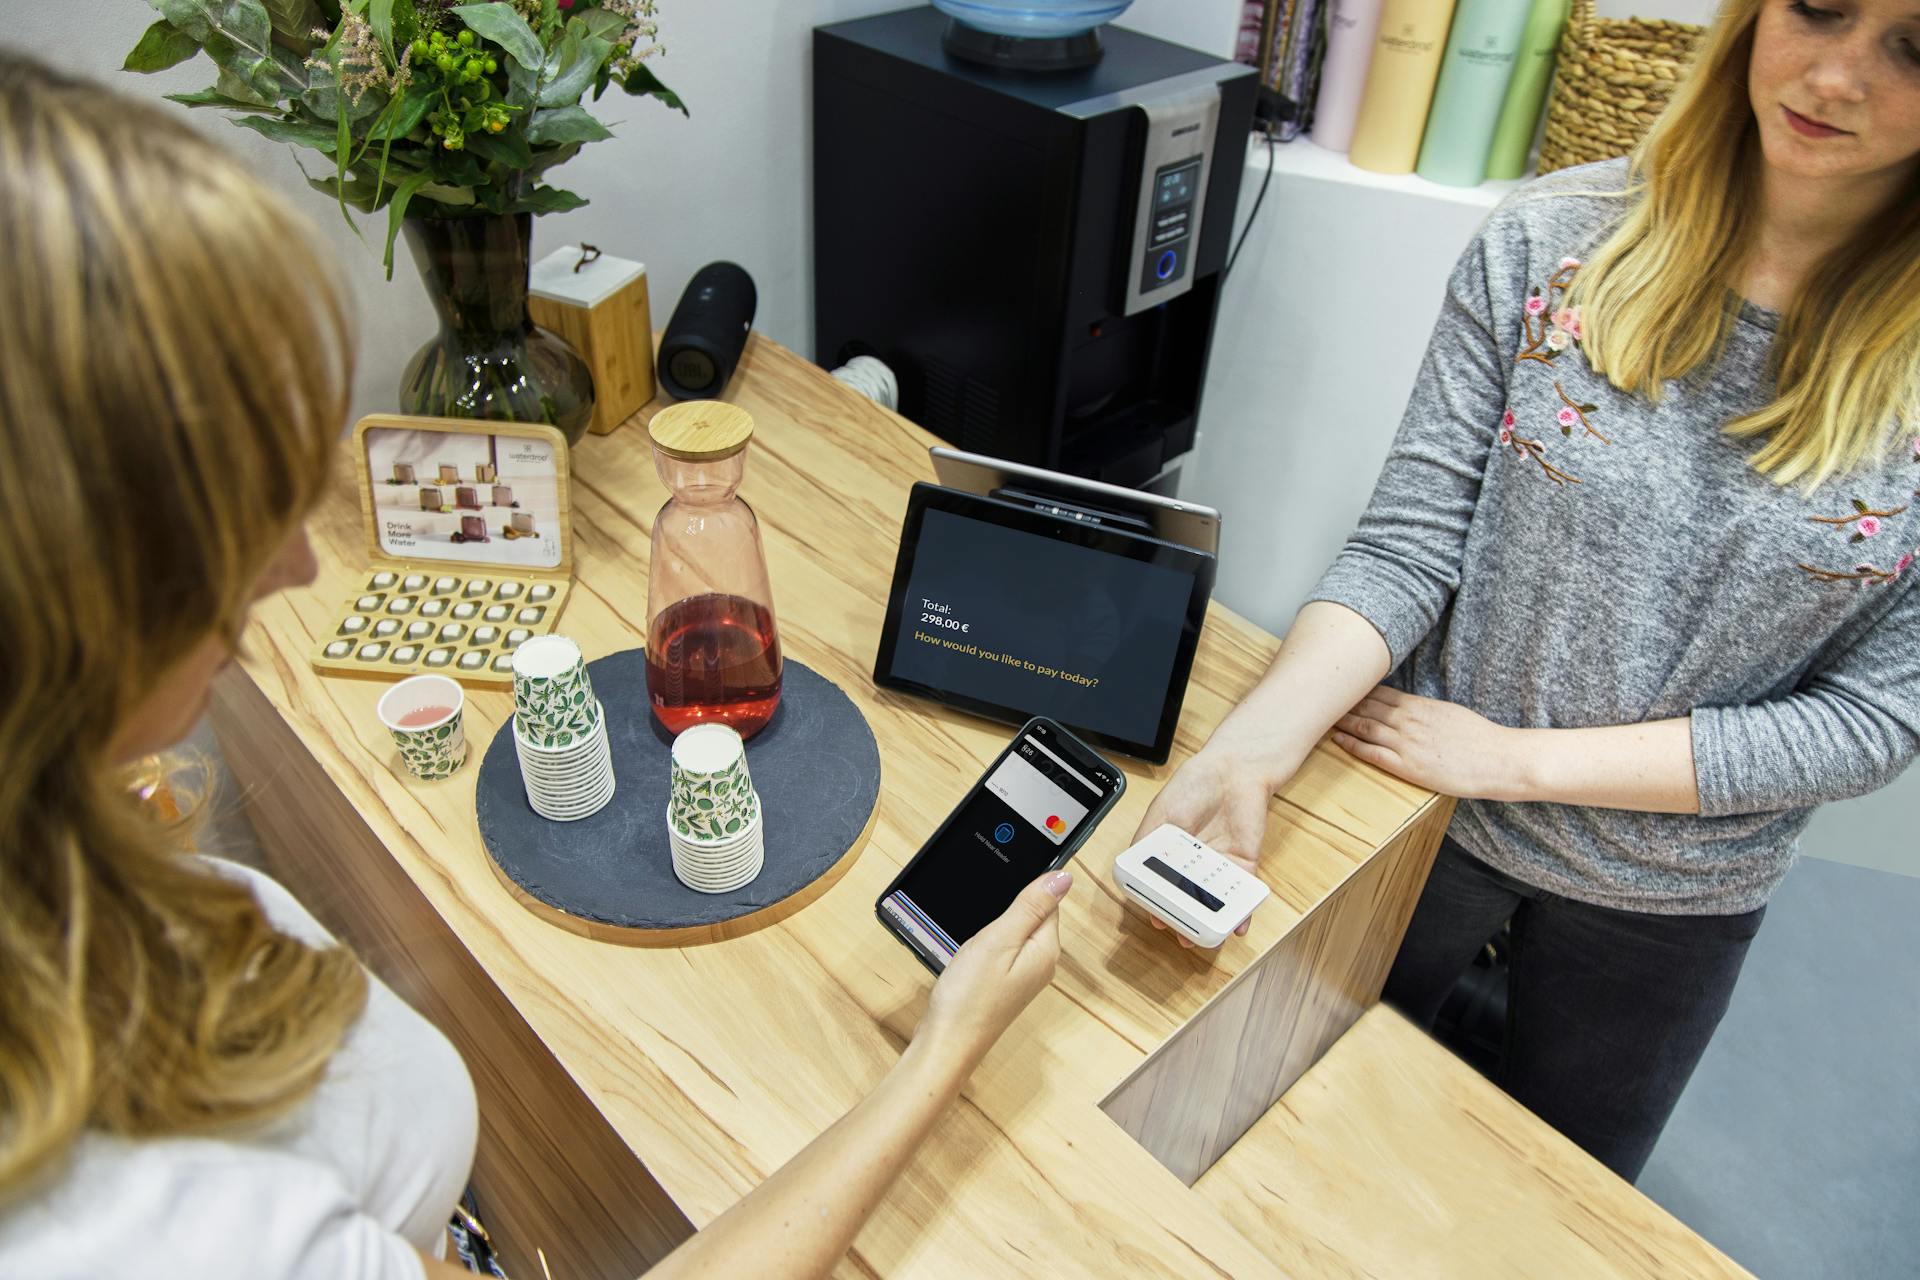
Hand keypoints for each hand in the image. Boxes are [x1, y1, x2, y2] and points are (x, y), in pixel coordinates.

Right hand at [918, 870, 1071, 1065]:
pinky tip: (973, 956)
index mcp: (1046, 949)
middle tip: (981, 930)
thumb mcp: (1000, 940)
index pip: (1048, 900)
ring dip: (993, 929)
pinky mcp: (1007, 982)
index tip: (998, 894)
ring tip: (975, 946)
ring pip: (1015, 932)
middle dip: (1005, 910)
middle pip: (1032, 915)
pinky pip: (1004, 949)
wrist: (948, 1041)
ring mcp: (1024, 974)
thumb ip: (1031, 906)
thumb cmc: (970, 996)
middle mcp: (1042, 962)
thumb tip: (1063, 876)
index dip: (1022, 890)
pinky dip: (987, 944)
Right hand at [1129, 744, 1293, 946]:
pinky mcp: (1244, 864)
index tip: (1157, 919)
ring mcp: (1219, 866)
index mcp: (1169, 855)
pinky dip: (1242, 912)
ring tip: (1205, 937)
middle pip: (1188, 901)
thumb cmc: (1192, 786)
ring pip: (1214, 902)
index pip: (1162, 888)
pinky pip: (1243, 893)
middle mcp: (1194, 865)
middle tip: (1181, 935)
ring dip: (1211, 923)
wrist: (1231, 770)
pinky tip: (1237, 926)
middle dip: (1185, 922)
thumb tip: (1130, 872)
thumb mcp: (1159, 815)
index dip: (1159, 906)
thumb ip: (1144, 843)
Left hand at [1333, 686, 1519, 800]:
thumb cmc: (1478, 739)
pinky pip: (1371, 753)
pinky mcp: (1407, 766)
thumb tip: (1409, 709)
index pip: (1379, 694)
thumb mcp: (1449, 714)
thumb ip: (1424, 711)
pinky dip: (1351, 744)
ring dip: (1341, 721)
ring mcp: (1406, 742)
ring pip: (1364, 726)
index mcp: (1419, 706)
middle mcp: (1408, 720)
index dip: (1356, 691)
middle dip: (1341, 702)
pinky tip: (1337, 740)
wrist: (1498, 759)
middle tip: (1317, 697)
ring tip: (1320, 717)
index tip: (1338, 687)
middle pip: (1366, 706)